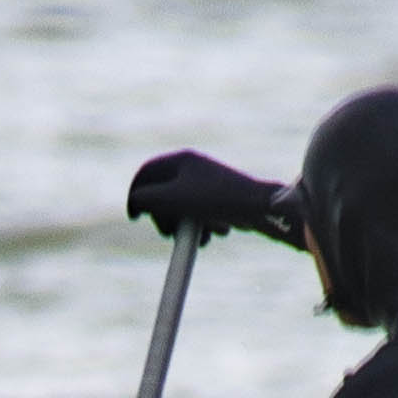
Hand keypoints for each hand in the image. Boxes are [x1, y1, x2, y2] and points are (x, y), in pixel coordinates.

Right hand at [126, 151, 295, 244]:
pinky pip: (203, 215)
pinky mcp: (222, 200)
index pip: (147, 172)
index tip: (135, 218)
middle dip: (164, 217)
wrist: (261, 207)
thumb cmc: (216, 199)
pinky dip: (204, 227)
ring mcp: (209, 184)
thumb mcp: (173, 199)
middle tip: (168, 233)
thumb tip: (136, 201)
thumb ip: (147, 199)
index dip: (136, 194)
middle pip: (164, 194)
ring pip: (184, 208)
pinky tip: (213, 235)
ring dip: (186, 226)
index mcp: (181, 160)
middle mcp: (194, 168)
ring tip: (199, 237)